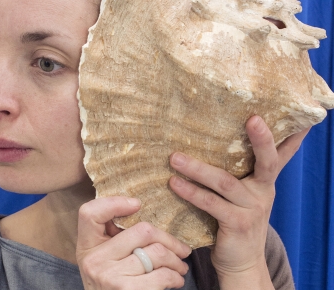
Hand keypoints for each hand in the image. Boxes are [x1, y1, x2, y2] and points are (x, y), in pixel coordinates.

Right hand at [76, 196, 191, 289]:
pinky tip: (175, 279)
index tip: (137, 204)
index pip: (89, 213)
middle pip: (142, 231)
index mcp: (87, 247)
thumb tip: (140, 211)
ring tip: (180, 266)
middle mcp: (95, 260)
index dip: (114, 203)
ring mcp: (110, 276)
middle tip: (181, 249)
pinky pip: (163, 274)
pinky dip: (175, 276)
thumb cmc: (111, 286)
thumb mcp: (103, 260)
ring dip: (176, 260)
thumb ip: (113, 238)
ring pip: (157, 252)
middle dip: (169, 240)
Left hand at [168, 116, 308, 288]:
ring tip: (175, 158)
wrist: (242, 263)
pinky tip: (175, 183)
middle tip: (253, 119)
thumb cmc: (237, 222)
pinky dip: (191, 192)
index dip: (293, 137)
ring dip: (198, 169)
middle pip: (267, 162)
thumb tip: (208, 145)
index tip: (303, 117)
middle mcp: (263, 192)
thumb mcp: (244, 197)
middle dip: (262, 140)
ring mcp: (252, 209)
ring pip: (225, 182)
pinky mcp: (237, 224)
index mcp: (264, 182)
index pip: (281, 155)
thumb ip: (236, 175)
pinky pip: (210, 204)